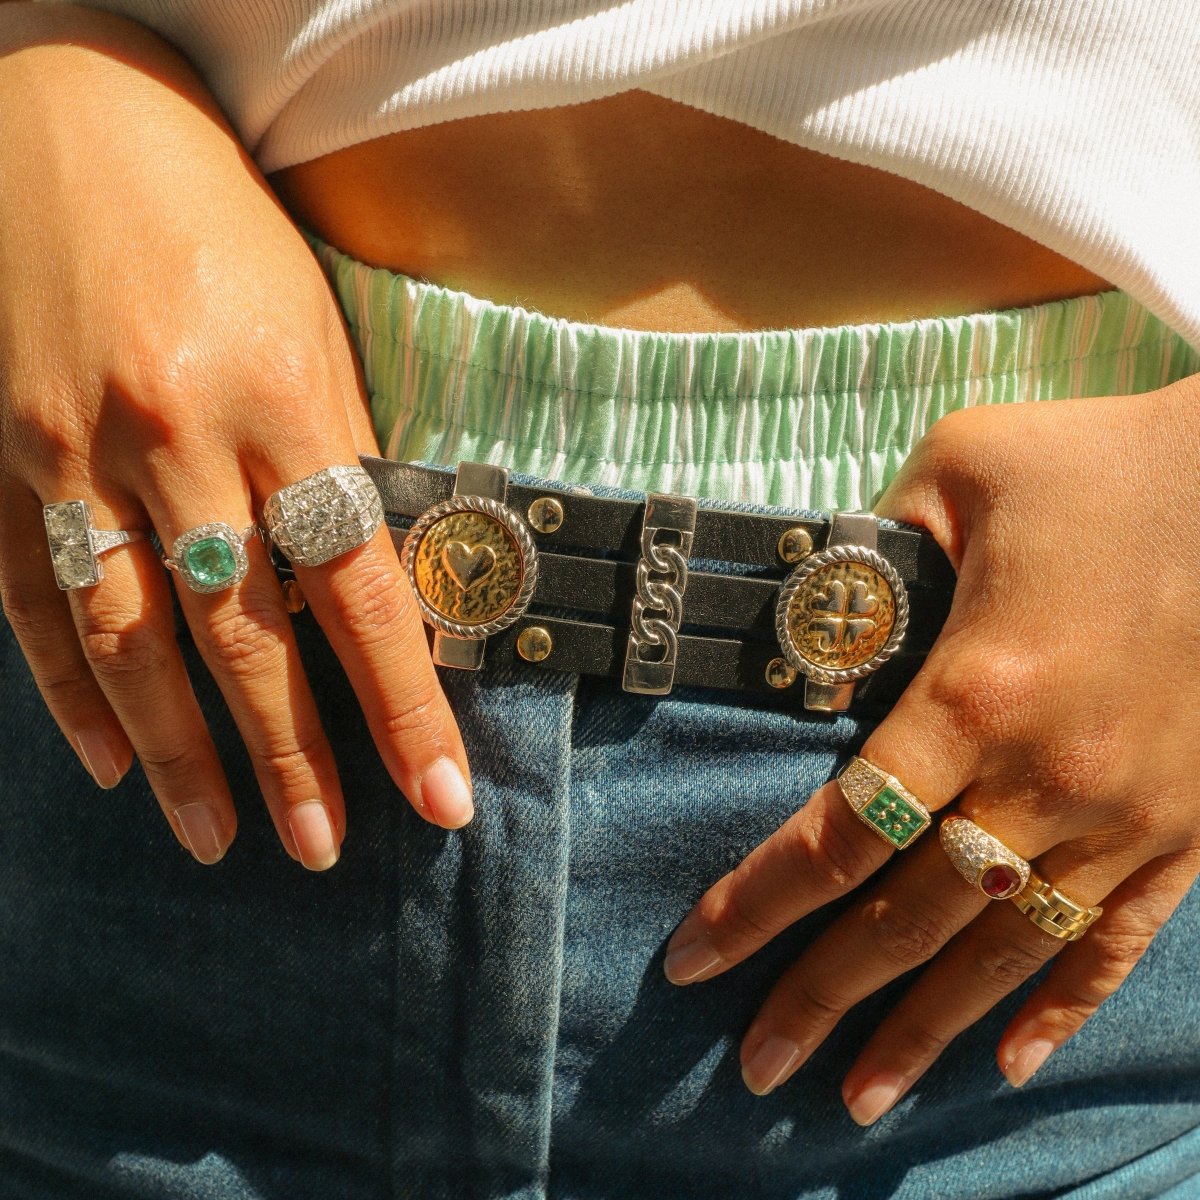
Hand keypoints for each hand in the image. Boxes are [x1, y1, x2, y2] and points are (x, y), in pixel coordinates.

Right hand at [0, 5, 471, 868]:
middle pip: (246, 638)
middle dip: (292, 756)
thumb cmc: (221, 227)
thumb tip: (378, 589)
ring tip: (217, 839)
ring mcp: (66, 454)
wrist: (63, 116)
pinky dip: (72, 695)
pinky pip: (28, 603)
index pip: (364, 594)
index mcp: (282, 399)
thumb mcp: (314, 330)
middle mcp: (172, 437)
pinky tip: (111, 763)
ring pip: (131, 642)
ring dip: (180, 754)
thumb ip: (338, 459)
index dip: (408, 709)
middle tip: (324, 848)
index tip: (442, 801)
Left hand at [662, 378, 1199, 1121]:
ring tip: (856, 1101)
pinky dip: (1061, 1008)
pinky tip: (1008, 1060)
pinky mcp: (1189, 828)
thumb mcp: (962, 466)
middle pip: (908, 920)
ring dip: (925, 1034)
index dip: (755, 908)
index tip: (692, 961)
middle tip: (754, 1067)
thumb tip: (816, 615)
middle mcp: (1047, 777)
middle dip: (820, 999)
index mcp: (974, 691)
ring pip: (1005, 955)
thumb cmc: (1102, 465)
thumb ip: (870, 547)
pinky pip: (1118, 943)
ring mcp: (1127, 816)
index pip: (837, 835)